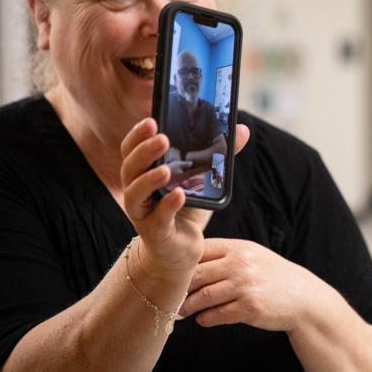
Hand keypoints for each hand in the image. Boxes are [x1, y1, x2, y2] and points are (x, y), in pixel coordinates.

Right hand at [119, 122, 251, 271]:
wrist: (180, 251)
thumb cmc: (186, 210)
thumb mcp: (203, 180)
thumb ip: (219, 155)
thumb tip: (242, 129)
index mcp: (143, 173)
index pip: (131, 149)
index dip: (138, 135)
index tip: (151, 120)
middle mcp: (136, 191)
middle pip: (129, 167)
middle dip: (144, 152)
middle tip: (162, 139)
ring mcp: (143, 213)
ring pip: (135, 193)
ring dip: (149, 179)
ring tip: (166, 169)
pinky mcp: (155, 233)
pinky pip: (158, 218)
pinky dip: (168, 206)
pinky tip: (180, 195)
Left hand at [179, 238, 327, 330]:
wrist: (303, 297)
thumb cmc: (273, 277)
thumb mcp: (253, 256)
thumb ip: (226, 256)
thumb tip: (190, 264)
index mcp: (239, 248)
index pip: (201, 251)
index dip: (183, 264)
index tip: (172, 275)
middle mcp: (241, 264)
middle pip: (196, 274)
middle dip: (180, 288)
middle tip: (170, 298)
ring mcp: (245, 286)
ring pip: (203, 297)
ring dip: (188, 307)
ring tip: (181, 312)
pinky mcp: (250, 307)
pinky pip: (217, 315)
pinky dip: (205, 319)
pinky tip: (203, 320)